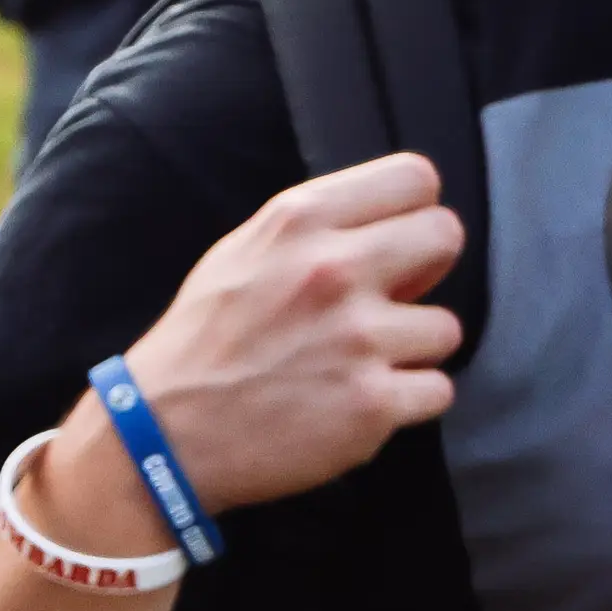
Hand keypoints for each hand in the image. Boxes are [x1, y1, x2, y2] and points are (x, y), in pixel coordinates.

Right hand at [26, 155, 460, 550]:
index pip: (414, 178)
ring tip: (358, 364)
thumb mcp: (242, 252)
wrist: (165, 432)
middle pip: (446, 236)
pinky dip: (405, 402)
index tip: (395, 243)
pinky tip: (358, 402)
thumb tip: (390, 234)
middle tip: (389, 302)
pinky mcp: (374, 403)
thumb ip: (315, 231)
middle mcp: (334, 269)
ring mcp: (359, 338)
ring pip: (446, 326)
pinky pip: (438, 389)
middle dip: (427, 269)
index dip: (412, 212)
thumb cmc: (204, 340)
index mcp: (299, 220)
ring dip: (411, 349)